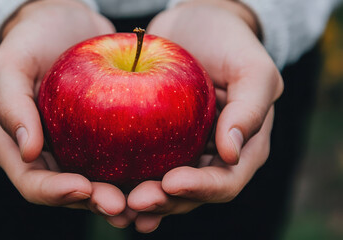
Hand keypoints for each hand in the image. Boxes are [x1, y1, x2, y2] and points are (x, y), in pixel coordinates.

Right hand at [0, 0, 127, 219]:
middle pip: (69, 192)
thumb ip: (10, 103)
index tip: (84, 188)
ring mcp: (76, 149)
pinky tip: (157, 177)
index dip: (55, 192)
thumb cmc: (33, 39)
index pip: (32, 182)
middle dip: (93, 202)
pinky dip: (135, 173)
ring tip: (145, 201)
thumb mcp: (10, 63)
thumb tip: (27, 149)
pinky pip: (118, 160)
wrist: (66, 24)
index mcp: (16, 146)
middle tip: (121, 205)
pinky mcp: (102, 138)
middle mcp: (47, 155)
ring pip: (98, 184)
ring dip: (120, 197)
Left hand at [126, 0, 283, 232]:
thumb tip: (231, 153)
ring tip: (118, 207)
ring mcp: (185, 152)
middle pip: (190, 195)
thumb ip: (250, 108)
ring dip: (143, 201)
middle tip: (135, 201)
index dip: (199, 189)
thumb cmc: (229, 43)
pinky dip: (128, 181)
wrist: (196, 24)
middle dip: (164, 203)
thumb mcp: (252, 69)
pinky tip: (107, 188)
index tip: (170, 182)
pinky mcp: (159, 142)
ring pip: (164, 189)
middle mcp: (213, 158)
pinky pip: (144, 166)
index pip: (225, 181)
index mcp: (243, 149)